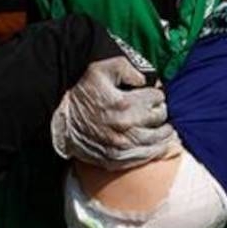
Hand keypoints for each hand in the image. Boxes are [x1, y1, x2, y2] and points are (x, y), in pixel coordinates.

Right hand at [50, 56, 175, 168]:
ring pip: (153, 143)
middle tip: (160, 110)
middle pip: (157, 121)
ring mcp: (118, 147)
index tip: (155, 93)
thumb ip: (129, 69)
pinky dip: (151, 153)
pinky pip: (139, 159)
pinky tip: (156, 147)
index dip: (158, 94)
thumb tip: (146, 80)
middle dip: (162, 113)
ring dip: (163, 135)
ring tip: (167, 130)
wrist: (58, 114)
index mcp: (123, 104)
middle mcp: (123, 128)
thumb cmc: (81, 88)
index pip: (156, 99)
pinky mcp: (112, 159)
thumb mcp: (103, 68)